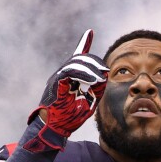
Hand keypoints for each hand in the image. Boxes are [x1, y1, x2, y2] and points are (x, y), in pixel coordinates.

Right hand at [24, 30, 107, 152]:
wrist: (55, 129)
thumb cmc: (69, 118)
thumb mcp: (90, 101)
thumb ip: (97, 88)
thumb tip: (104, 75)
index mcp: (69, 79)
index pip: (77, 58)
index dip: (83, 43)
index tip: (90, 32)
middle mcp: (62, 75)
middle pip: (79, 58)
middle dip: (94, 62)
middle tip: (105, 71)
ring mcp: (57, 78)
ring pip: (75, 63)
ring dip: (91, 68)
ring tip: (101, 77)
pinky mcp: (56, 83)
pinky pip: (70, 71)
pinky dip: (84, 74)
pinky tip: (94, 79)